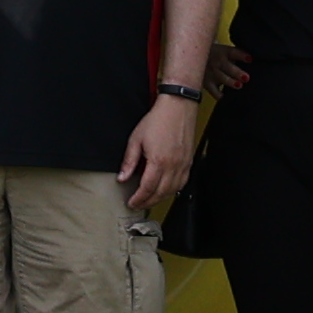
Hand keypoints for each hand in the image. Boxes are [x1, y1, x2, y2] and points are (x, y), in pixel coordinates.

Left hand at [122, 91, 200, 214]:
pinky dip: (173, 190)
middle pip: (161, 193)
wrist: (178, 108)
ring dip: (160, 198)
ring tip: (150, 200)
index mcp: (159, 161)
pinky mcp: (189, 162)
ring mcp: (183, 165)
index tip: (132, 202)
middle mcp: (173, 165)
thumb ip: (129, 161)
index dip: (139, 199)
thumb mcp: (136, 139)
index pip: (147, 188)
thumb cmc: (158, 120)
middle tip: (138, 205)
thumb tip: (122, 177)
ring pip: (173, 191)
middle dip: (148, 202)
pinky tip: (166, 190)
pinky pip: (182, 183)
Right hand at [207, 40, 251, 94]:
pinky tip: (228, 99)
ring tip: (239, 85)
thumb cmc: (218, 55)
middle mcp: (217, 62)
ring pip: (221, 78)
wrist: (197, 56)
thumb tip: (255, 61)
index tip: (250, 59)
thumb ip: (238, 55)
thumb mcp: (225, 51)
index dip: (241, 55)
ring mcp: (211, 73)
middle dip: (237, 72)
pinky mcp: (207, 83)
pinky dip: (221, 96)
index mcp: (224, 52)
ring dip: (230, 82)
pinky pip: (214, 92)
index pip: (233, 52)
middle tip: (246, 78)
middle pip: (227, 67)